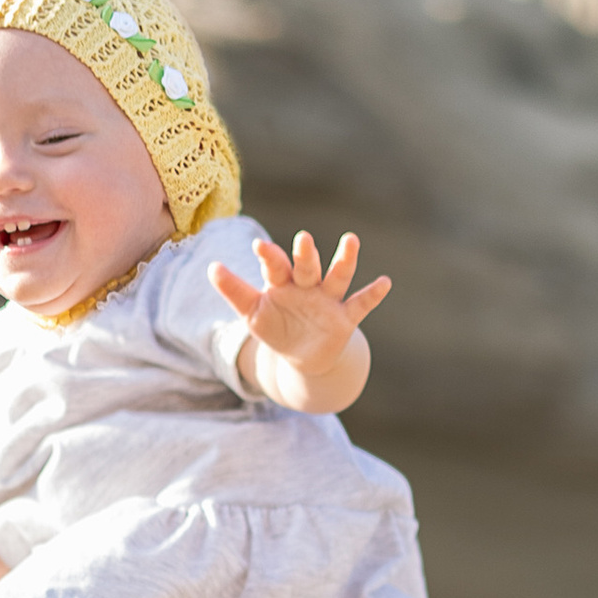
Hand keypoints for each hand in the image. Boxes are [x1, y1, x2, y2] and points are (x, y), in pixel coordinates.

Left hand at [207, 229, 391, 416]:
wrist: (301, 357)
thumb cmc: (276, 327)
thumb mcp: (252, 313)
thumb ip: (235, 291)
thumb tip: (211, 267)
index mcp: (283, 282)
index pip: (276, 267)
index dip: (269, 257)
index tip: (260, 246)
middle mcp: (307, 285)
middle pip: (307, 267)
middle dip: (305, 255)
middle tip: (302, 240)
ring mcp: (328, 300)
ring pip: (337, 276)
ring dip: (344, 259)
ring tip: (351, 240)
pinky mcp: (344, 318)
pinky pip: (360, 304)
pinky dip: (373, 294)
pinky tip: (385, 282)